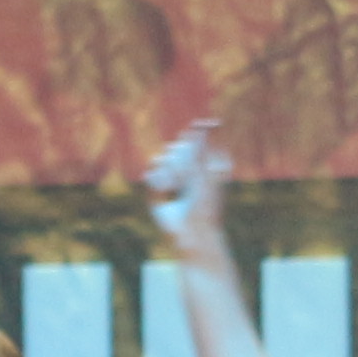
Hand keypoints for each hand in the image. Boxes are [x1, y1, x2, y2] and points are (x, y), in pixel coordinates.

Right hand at [143, 121, 234, 266]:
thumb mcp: (204, 172)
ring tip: (175, 185)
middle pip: (175, 148)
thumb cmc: (206, 204)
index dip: (196, 133)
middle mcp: (186, 172)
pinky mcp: (156, 191)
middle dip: (179, 156)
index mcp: (202, 166)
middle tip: (187, 173)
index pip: (195, 142)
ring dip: (168, 169)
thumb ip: (200, 149)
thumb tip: (200, 124)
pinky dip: (157, 179)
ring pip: (161, 158)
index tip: (202, 123)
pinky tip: (166, 190)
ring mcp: (171, 181)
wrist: (195, 233)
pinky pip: (151, 173)